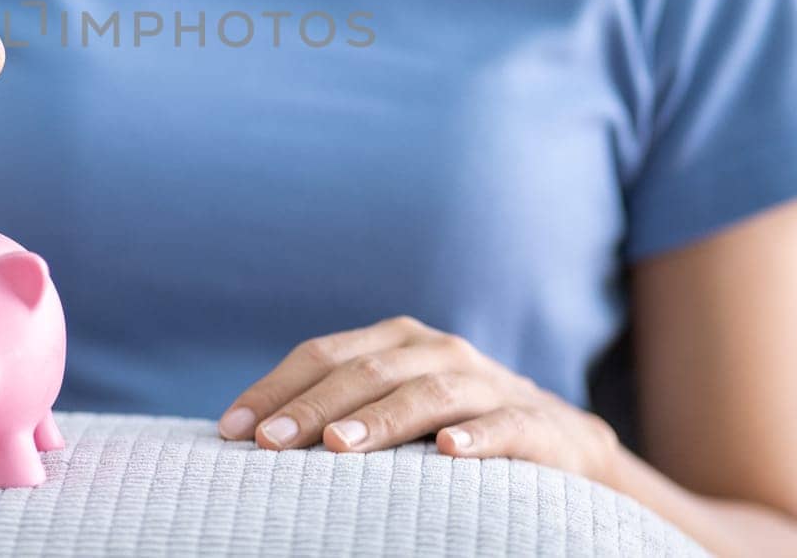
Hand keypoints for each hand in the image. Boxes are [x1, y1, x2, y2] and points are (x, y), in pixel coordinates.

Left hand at [218, 316, 620, 482]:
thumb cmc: (454, 430)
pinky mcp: (538, 424)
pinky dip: (476, 437)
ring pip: (427, 394)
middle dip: (312, 407)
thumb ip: (339, 414)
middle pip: (366, 372)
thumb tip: (251, 441)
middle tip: (268, 442)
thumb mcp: (396, 411)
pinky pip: (504, 428)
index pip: (323, 356)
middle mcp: (439, 351)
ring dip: (380, 420)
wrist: (565, 446)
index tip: (231, 430)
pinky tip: (448, 454)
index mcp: (397, 342)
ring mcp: (490, 384)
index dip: (276, 389)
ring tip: (338, 448)